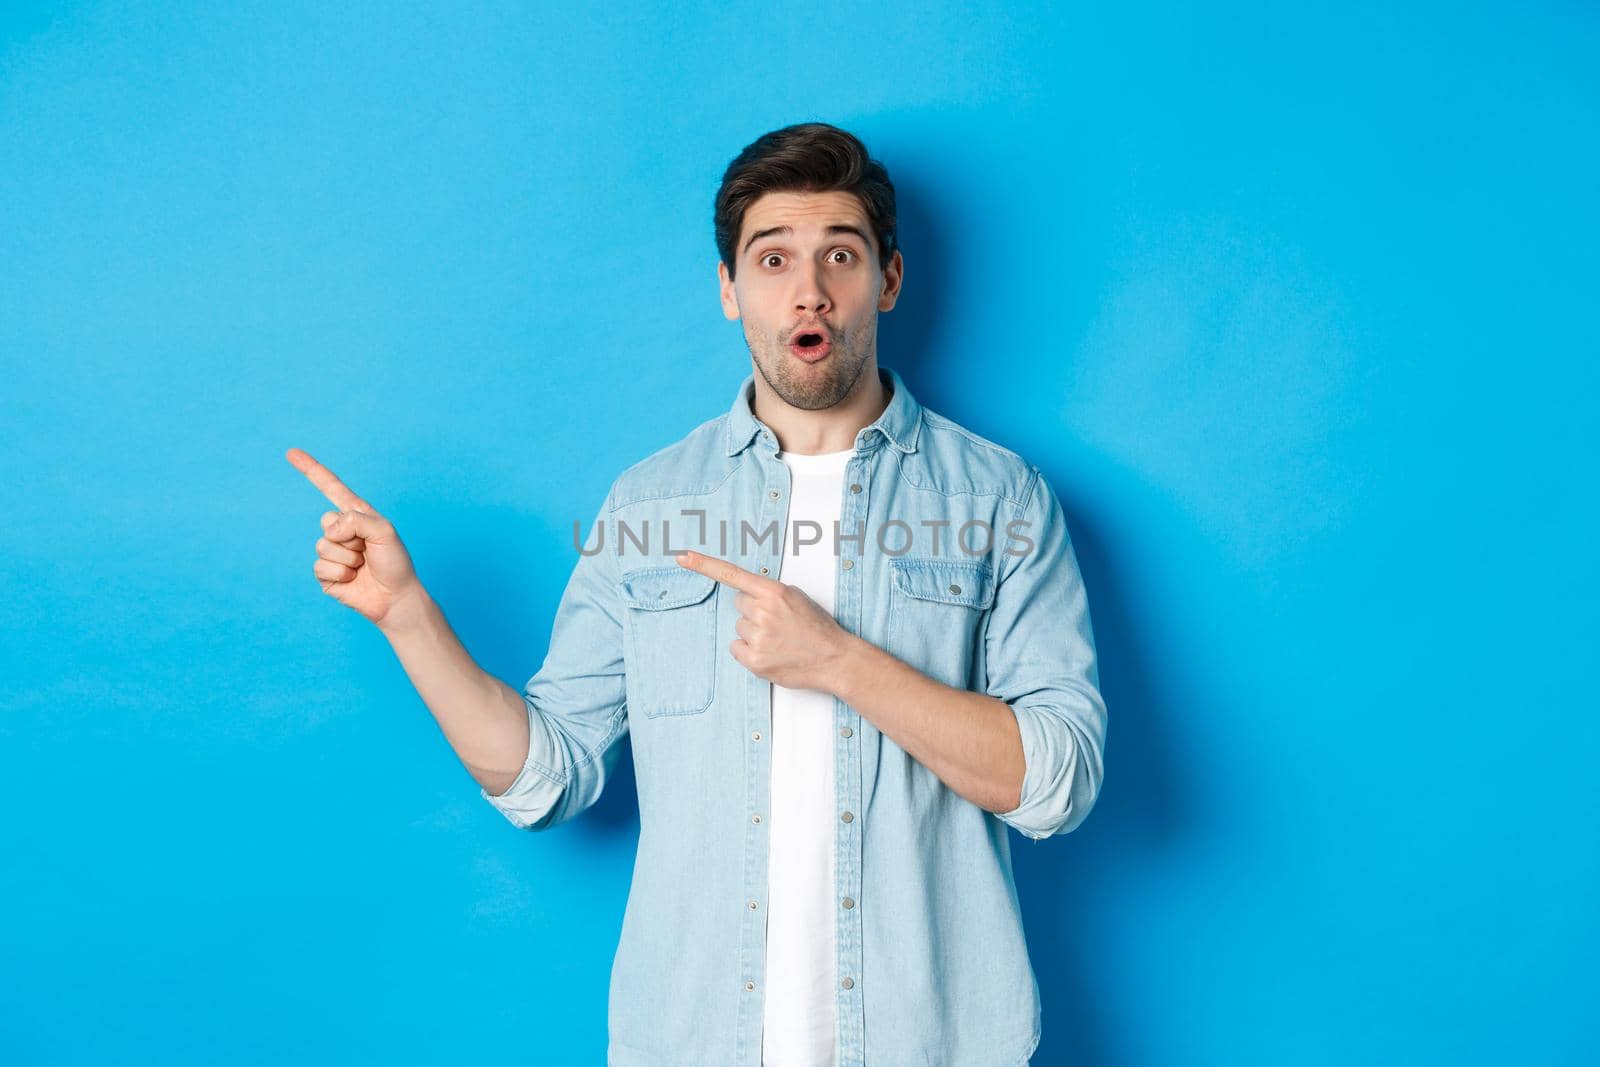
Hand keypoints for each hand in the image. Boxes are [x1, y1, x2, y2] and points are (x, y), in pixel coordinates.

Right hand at [286, 447, 421, 628]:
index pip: (331, 487)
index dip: (311, 470)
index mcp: (357, 515)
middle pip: (327, 521)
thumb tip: (329, 529)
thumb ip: (357, 519)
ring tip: (363, 566)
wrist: (395, 598)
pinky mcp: (325, 575)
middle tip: (368, 551)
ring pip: (324, 545)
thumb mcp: (384, 531)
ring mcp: (332, 552)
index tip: (291, 452)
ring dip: (348, 558)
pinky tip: (354, 579)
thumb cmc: (395, 563)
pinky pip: (321, 567)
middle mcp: (342, 531)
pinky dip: (341, 574)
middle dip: (350, 537)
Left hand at [675, 549, 858, 693]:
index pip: (731, 574)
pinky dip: (749, 651)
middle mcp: (763, 612)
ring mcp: (758, 637)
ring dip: (754, 632)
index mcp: (773, 592)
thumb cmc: (817, 628)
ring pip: (739, 627)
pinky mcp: (754, 660)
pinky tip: (771, 652)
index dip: (703, 565)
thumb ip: (769, 593)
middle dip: (753, 611)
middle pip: (738, 605)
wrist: (834, 659)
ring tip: (779, 639)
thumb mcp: (797, 598)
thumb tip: (747, 596)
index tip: (683, 556)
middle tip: (777, 623)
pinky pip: (737, 648)